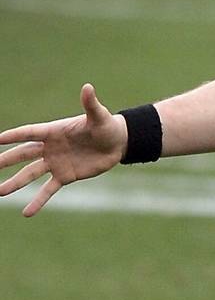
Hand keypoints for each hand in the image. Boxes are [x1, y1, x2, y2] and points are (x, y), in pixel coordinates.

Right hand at [0, 84, 127, 216]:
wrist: (117, 143)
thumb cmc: (107, 126)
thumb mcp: (100, 116)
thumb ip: (90, 104)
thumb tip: (88, 87)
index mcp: (54, 131)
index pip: (30, 132)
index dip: (14, 135)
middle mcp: (50, 147)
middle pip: (23, 154)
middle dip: (6, 160)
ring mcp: (55, 162)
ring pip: (30, 174)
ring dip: (15, 183)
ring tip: (0, 192)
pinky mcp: (65, 176)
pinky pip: (48, 190)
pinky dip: (38, 201)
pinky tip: (27, 212)